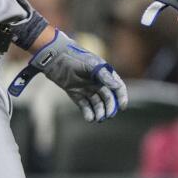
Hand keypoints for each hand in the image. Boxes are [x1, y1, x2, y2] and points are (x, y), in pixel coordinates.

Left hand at [8, 29, 128, 122]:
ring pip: (97, 104)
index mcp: (105, 74)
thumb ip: (104, 76)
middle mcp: (98, 83)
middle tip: (107, 116)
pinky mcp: (77, 95)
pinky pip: (85, 106)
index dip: (122, 97)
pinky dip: (88, 113)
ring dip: (99, 112)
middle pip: (108, 98)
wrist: (56, 59)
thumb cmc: (76, 58)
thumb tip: (117, 86)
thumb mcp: (91, 65)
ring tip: (97, 119)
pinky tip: (90, 118)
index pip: (118, 87)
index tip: (122, 107)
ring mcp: (88, 89)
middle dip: (109, 107)